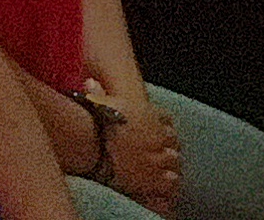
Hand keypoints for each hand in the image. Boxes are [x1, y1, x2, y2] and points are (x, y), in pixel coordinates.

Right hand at [92, 77, 184, 215]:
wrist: (93, 144)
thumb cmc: (94, 120)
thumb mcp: (100, 101)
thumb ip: (99, 92)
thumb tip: (89, 81)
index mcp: (149, 116)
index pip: (167, 121)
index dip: (161, 128)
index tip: (157, 134)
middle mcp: (158, 136)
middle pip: (173, 141)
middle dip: (166, 146)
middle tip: (160, 153)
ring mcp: (157, 157)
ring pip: (174, 160)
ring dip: (168, 163)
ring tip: (161, 169)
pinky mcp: (153, 177)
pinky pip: (171, 180)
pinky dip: (168, 181)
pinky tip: (162, 181)